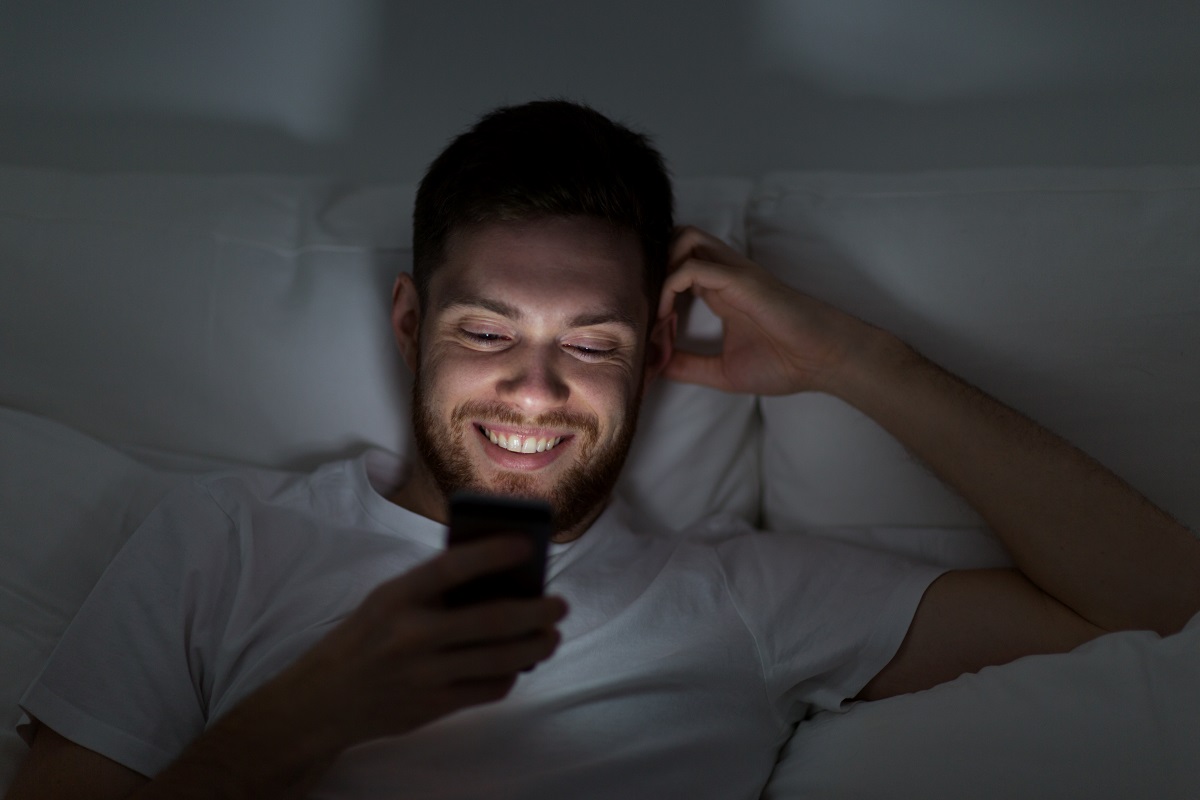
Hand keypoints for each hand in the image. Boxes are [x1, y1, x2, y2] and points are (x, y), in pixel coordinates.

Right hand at [264, 536, 566, 747]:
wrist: (323, 699)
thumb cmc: (365, 638)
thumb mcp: (387, 601)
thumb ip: (433, 589)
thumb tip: (500, 577)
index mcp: (397, 597)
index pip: (452, 567)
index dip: (493, 552)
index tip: (527, 543)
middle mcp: (411, 634)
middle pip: (492, 620)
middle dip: (536, 611)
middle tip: (560, 604)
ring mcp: (423, 674)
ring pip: (499, 658)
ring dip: (535, 646)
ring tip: (552, 635)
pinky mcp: (432, 706)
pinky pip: (487, 688)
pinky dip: (509, 674)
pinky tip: (517, 664)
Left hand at [659, 226, 881, 395]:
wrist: (823, 360)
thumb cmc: (785, 363)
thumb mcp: (723, 371)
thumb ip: (689, 366)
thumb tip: (653, 368)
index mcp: (720, 291)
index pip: (675, 265)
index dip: (652, 290)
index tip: (648, 329)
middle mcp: (724, 274)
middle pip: (676, 240)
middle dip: (653, 266)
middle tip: (645, 308)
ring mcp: (732, 273)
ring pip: (683, 238)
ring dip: (661, 267)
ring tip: (656, 309)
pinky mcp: (740, 279)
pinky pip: (692, 266)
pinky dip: (670, 286)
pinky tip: (666, 317)